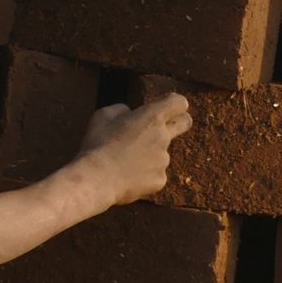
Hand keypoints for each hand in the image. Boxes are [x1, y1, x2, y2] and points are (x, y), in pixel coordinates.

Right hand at [74, 94, 192, 206]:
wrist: (96, 179)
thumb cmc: (97, 144)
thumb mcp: (104, 115)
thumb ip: (122, 111)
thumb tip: (130, 116)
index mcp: (152, 117)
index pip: (178, 102)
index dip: (173, 102)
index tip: (163, 105)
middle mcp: (163, 137)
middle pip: (185, 123)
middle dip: (179, 121)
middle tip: (162, 126)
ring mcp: (163, 160)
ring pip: (161, 152)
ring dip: (148, 154)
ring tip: (123, 161)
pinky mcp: (160, 180)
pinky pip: (154, 174)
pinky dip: (143, 174)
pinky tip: (125, 176)